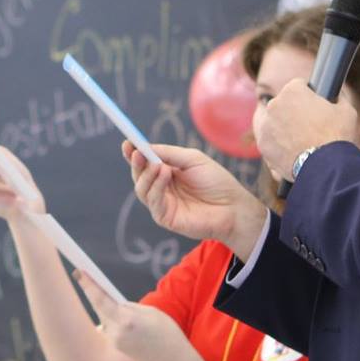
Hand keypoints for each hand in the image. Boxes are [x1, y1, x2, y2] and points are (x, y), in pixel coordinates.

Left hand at [73, 267, 202, 360]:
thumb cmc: (167, 333)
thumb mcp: (151, 312)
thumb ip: (130, 307)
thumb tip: (115, 304)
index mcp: (126, 320)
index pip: (101, 299)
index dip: (88, 284)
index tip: (79, 272)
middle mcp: (116, 332)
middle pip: (99, 308)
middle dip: (93, 292)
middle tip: (82, 275)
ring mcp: (115, 342)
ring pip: (104, 319)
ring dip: (104, 307)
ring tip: (101, 292)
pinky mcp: (117, 348)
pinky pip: (110, 329)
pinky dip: (111, 320)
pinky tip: (114, 315)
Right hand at [125, 141, 265, 253]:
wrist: (233, 206)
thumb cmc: (216, 181)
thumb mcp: (192, 159)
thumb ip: (168, 153)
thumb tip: (144, 147)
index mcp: (167, 172)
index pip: (145, 163)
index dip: (134, 154)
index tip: (127, 142)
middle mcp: (162, 188)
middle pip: (139, 176)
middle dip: (136, 164)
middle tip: (136, 152)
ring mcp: (162, 204)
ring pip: (142, 189)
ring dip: (146, 175)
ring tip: (158, 165)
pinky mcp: (165, 217)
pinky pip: (153, 201)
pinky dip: (156, 187)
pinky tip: (164, 174)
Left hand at [252, 80, 358, 182]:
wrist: (325, 167)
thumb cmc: (337, 136)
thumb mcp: (346, 110)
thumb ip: (337, 97)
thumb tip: (335, 94)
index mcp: (293, 91)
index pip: (298, 86)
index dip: (308, 95)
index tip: (313, 105)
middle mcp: (274, 104)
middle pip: (284, 104)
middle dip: (294, 112)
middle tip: (308, 126)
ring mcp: (265, 125)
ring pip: (275, 123)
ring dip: (284, 128)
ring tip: (301, 141)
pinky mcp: (262, 144)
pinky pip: (270, 141)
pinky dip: (279, 145)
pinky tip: (293, 151)